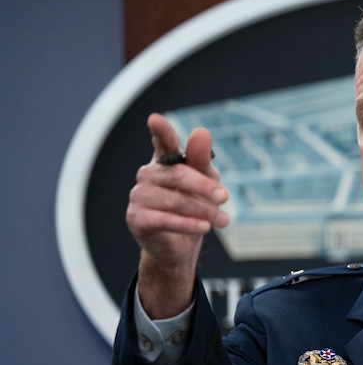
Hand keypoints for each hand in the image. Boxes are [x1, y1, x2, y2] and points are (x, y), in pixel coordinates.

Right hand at [126, 113, 229, 316]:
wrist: (181, 245)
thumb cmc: (195, 207)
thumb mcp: (206, 182)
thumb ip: (203, 159)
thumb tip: (201, 132)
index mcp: (165, 161)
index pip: (162, 142)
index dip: (160, 131)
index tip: (155, 119)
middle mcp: (148, 174)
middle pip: (177, 174)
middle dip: (204, 187)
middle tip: (225, 197)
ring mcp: (138, 195)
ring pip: (174, 200)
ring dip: (203, 211)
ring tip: (222, 220)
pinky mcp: (136, 218)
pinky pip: (164, 220)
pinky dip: (187, 224)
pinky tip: (204, 227)